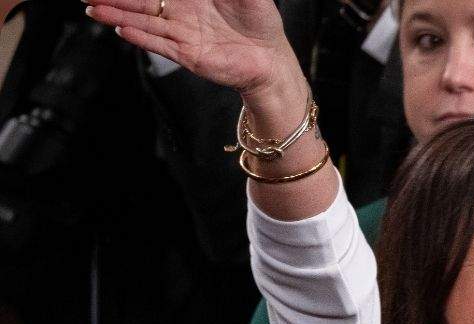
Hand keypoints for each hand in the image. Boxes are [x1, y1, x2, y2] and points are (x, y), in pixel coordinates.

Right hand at [84, 0, 301, 101]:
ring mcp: (183, 35)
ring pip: (144, 22)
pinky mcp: (188, 55)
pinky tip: (121, 30)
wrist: (273, 59)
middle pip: (141, 2)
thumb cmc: (262, 21)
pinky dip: (140, 38)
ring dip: (117, 16)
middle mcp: (182, 14)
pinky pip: (160, 45)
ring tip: (93, 9)